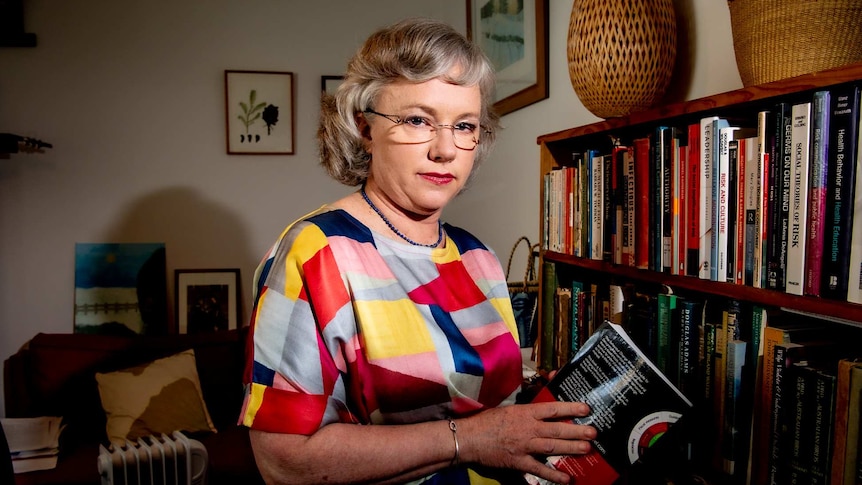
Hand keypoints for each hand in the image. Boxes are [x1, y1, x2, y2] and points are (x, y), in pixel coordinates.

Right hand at [456, 401, 595, 484]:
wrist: (469, 437)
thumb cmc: (486, 421)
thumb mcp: (508, 409)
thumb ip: (527, 411)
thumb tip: (543, 411)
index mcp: (525, 412)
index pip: (552, 409)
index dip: (570, 409)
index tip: (586, 409)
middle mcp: (528, 428)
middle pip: (557, 429)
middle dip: (577, 431)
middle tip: (594, 433)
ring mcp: (524, 446)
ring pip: (552, 447)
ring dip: (571, 449)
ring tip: (587, 449)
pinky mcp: (518, 462)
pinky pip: (539, 469)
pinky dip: (553, 474)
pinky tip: (566, 478)